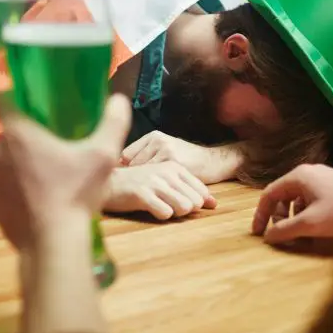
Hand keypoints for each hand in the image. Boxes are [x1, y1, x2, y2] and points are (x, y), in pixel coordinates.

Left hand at [0, 93, 131, 252]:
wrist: (53, 244)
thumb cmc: (76, 193)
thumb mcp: (104, 155)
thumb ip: (113, 122)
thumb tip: (119, 98)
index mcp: (16, 132)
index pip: (3, 100)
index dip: (17, 100)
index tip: (34, 108)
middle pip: (7, 133)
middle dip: (24, 137)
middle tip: (49, 148)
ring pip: (1, 159)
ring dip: (15, 162)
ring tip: (42, 175)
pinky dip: (10, 185)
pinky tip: (32, 196)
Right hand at [103, 161, 216, 219]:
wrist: (107, 184)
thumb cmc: (137, 184)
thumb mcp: (165, 181)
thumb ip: (189, 190)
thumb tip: (214, 204)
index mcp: (174, 166)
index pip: (201, 191)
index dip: (194, 203)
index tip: (177, 202)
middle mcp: (166, 171)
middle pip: (195, 202)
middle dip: (185, 210)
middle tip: (166, 205)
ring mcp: (154, 181)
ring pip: (184, 207)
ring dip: (174, 213)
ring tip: (159, 207)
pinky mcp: (142, 193)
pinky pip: (165, 213)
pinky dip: (160, 215)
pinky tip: (149, 209)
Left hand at [121, 130, 242, 182]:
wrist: (215, 161)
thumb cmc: (188, 160)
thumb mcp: (165, 152)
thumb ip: (146, 156)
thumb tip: (118, 166)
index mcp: (153, 137)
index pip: (126, 155)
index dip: (124, 171)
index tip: (125, 183)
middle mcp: (158, 140)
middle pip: (131, 164)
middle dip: (131, 179)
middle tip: (131, 191)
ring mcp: (166, 150)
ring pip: (142, 172)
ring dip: (141, 185)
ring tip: (141, 194)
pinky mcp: (174, 162)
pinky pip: (156, 179)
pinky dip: (153, 189)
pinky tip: (154, 195)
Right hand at [251, 164, 332, 244]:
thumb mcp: (311, 224)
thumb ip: (286, 230)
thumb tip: (268, 236)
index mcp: (298, 176)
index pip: (269, 194)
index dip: (261, 214)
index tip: (258, 233)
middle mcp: (309, 173)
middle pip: (283, 196)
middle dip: (280, 218)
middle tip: (283, 236)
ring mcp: (323, 178)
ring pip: (299, 199)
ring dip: (295, 218)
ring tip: (302, 236)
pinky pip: (313, 200)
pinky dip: (309, 215)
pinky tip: (318, 229)